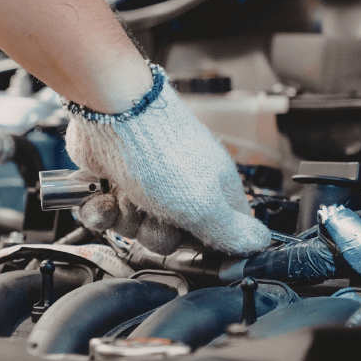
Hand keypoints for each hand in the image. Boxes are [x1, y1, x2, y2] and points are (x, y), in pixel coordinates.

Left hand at [63, 64, 271, 254]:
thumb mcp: (205, 205)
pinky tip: (102, 197)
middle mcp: (181, 188)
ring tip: (124, 195)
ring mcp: (146, 183)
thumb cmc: (162, 152)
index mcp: (214, 191)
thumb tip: (260, 243)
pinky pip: (107, 213)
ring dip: (123, 218)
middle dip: (153, 233)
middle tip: (153, 212)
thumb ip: (230, 232)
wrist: (113, 114)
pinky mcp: (115, 179)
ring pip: (134, 228)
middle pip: (169, 239)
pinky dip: (100, 209)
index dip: (204, 245)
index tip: (191, 239)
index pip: (220, 234)